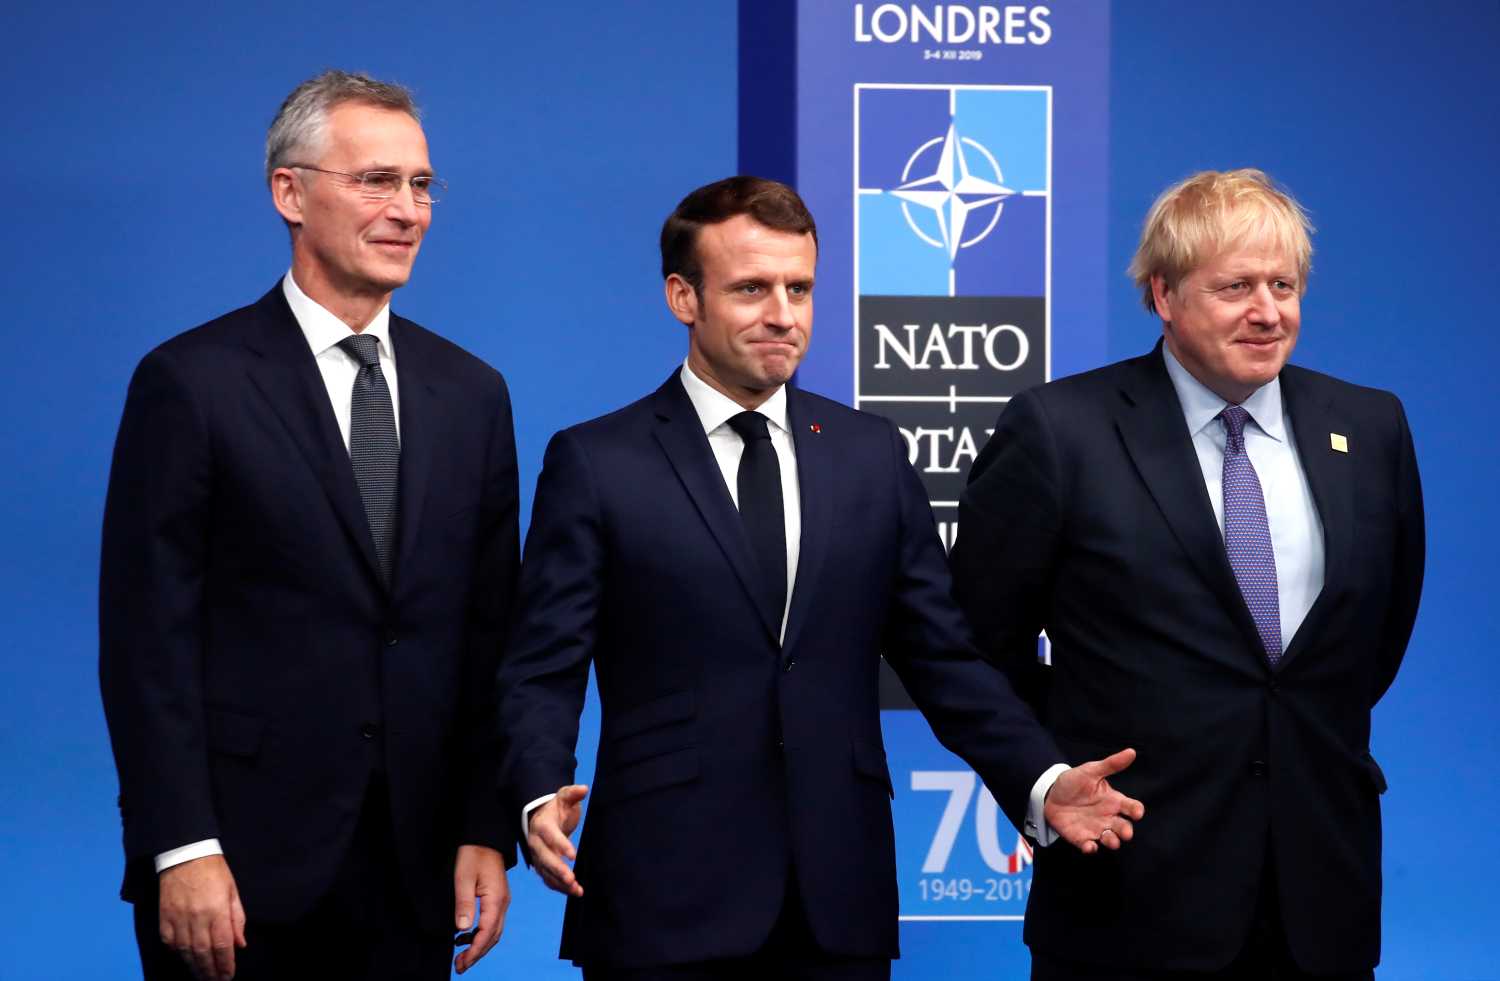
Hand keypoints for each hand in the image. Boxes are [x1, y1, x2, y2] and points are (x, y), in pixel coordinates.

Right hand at [158, 854, 246, 980]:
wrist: (185, 853)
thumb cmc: (214, 870)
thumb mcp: (232, 891)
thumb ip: (237, 919)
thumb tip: (240, 945)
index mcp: (217, 911)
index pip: (222, 946)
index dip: (225, 965)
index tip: (228, 976)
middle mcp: (197, 918)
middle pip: (203, 953)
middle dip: (210, 970)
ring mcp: (178, 919)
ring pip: (186, 951)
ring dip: (194, 966)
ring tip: (202, 976)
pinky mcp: (164, 918)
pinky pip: (170, 942)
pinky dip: (178, 953)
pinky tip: (184, 958)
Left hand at [453, 844, 508, 973]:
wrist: (486, 837)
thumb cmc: (473, 854)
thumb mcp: (463, 878)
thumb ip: (464, 903)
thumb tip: (462, 929)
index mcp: (496, 899)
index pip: (486, 933)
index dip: (474, 951)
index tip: (461, 963)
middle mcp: (502, 903)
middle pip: (493, 937)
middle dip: (477, 954)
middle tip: (459, 966)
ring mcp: (502, 901)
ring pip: (494, 932)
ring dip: (479, 947)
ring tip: (461, 957)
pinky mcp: (498, 899)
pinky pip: (492, 923)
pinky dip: (480, 935)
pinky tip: (465, 937)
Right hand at [527, 784, 587, 896]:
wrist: (542, 817)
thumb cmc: (557, 807)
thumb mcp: (564, 797)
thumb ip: (573, 793)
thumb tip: (584, 788)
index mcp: (542, 825)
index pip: (550, 835)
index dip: (560, 845)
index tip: (573, 855)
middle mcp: (536, 842)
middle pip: (544, 858)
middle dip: (557, 869)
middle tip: (572, 878)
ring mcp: (537, 856)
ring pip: (545, 872)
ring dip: (560, 882)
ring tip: (576, 890)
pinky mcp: (541, 866)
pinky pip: (548, 879)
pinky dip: (560, 887)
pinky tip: (574, 892)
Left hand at [1044, 748, 1145, 853]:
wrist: (1049, 793)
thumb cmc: (1074, 782)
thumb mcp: (1091, 771)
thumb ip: (1111, 764)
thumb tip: (1131, 751)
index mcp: (1114, 801)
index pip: (1132, 808)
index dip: (1136, 811)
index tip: (1136, 812)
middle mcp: (1109, 817)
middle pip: (1124, 828)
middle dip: (1126, 832)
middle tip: (1125, 832)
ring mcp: (1096, 829)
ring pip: (1111, 840)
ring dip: (1112, 842)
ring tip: (1109, 840)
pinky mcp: (1082, 838)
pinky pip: (1090, 847)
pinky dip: (1091, 849)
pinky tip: (1089, 846)